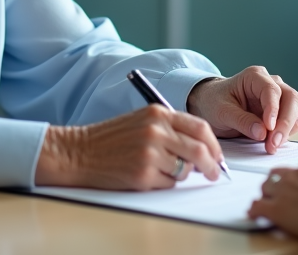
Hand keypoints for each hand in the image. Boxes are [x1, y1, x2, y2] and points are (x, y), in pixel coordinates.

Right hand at [34, 104, 223, 189]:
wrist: (80, 152)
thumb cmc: (111, 138)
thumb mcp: (142, 120)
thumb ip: (171, 128)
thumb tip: (203, 148)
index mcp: (158, 113)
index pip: (200, 128)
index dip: (214, 144)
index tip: (217, 155)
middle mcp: (156, 131)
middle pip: (199, 151)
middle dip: (210, 165)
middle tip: (212, 173)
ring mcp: (150, 153)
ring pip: (184, 170)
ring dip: (179, 174)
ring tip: (158, 168)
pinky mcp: (143, 174)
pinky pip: (169, 183)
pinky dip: (163, 183)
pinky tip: (145, 174)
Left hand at [186, 66, 297, 153]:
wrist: (209, 106)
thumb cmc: (214, 102)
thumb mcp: (221, 112)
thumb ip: (241, 121)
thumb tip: (262, 133)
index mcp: (254, 76)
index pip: (272, 90)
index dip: (273, 109)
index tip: (269, 128)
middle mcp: (270, 83)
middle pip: (291, 98)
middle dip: (285, 122)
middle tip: (273, 143)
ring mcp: (277, 98)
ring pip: (295, 110)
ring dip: (287, 130)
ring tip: (271, 146)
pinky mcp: (279, 112)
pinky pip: (292, 121)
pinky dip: (287, 133)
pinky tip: (273, 142)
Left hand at [246, 159, 297, 239]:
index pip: (295, 168)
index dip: (292, 180)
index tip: (294, 188)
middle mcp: (296, 173)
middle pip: (276, 175)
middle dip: (276, 186)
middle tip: (279, 197)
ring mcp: (285, 190)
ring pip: (265, 187)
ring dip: (267, 196)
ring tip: (268, 205)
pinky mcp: (277, 208)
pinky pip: (257, 206)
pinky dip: (255, 211)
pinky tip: (256, 215)